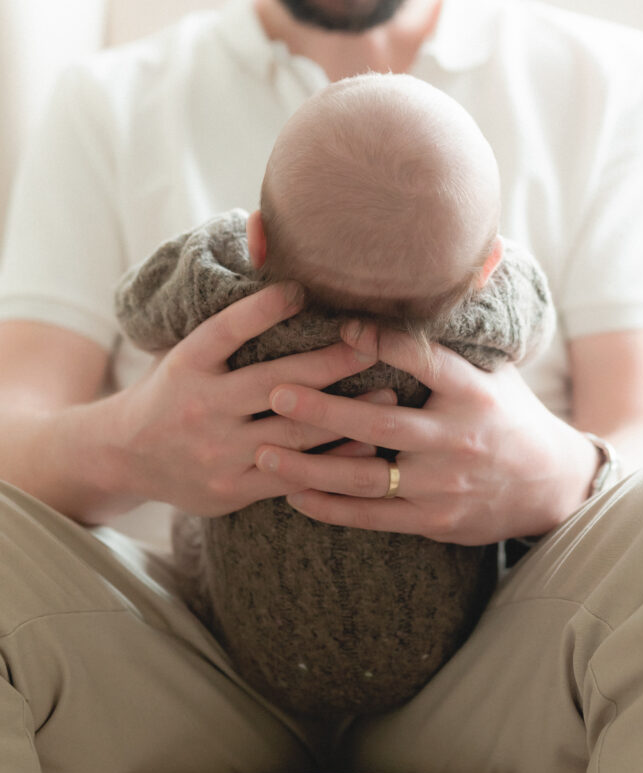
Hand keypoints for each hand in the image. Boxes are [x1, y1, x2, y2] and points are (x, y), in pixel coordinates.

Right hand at [102, 284, 380, 515]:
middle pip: (275, 382)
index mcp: (187, 365)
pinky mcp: (232, 489)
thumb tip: (288, 284)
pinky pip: (292, 475)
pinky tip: (364, 444)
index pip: (226, 330)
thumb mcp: (185, 353)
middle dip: (331, 363)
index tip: (301, 290)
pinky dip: (331, 460)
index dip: (262, 309)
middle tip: (373, 345)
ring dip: (345, 414)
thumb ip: (228, 330)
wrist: (124, 456)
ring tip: (388, 395)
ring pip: (292, 433)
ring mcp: (217, 453)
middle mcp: (201, 408)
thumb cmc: (172, 391)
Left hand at [256, 321, 597, 543]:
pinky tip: (294, 493)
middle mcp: (459, 439)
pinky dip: (332, 507)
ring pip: (368, 477)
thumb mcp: (496, 371)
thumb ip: (454, 340)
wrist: (553, 487)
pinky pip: (374, 516)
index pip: (427, 362)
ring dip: (312, 465)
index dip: (385, 342)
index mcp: (475, 393)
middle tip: (275, 392)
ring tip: (265, 449)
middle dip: (325, 409)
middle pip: (383, 424)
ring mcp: (445, 485)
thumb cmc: (510, 416)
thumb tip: (446, 271)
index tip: (342, 323)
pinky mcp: (435, 521)